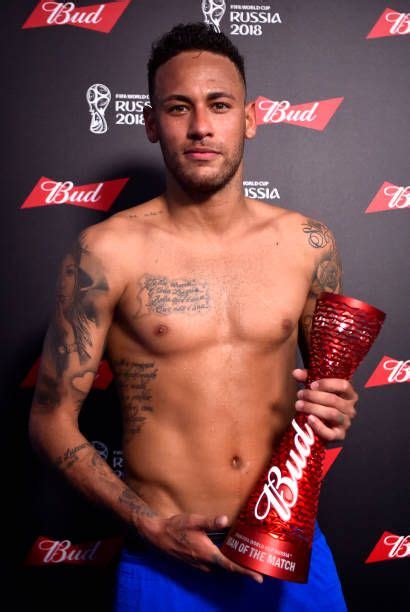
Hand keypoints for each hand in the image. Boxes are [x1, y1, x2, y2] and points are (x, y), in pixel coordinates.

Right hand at [138, 512, 262, 582]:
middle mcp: (205, 563)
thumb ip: (210, 522)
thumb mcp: (195, 521)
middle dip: (243, 567)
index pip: (230, 566)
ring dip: (233, 564)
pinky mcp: (196, 562)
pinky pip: (214, 564)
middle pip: (229, 569)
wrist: (159, 536)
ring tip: (245, 557)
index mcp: (208, 554)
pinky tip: (227, 550)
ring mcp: (200, 564)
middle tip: (257, 563)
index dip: (245, 572)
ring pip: (221, 567)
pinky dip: (223, 560)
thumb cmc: (177, 528)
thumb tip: (226, 520)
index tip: (258, 578)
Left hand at [292, 368, 358, 440]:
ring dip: (313, 408)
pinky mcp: (339, 435)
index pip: (344, 385)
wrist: (321, 422)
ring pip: (331, 414)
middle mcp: (350, 408)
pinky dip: (319, 426)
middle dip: (314, 396)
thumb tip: (296, 373)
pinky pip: (330, 433)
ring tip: (299, 404)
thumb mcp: (315, 387)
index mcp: (349, 394)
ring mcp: (346, 422)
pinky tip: (309, 419)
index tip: (311, 384)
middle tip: (300, 394)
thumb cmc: (320, 400)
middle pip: (334, 400)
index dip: (328, 384)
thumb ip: (307, 378)